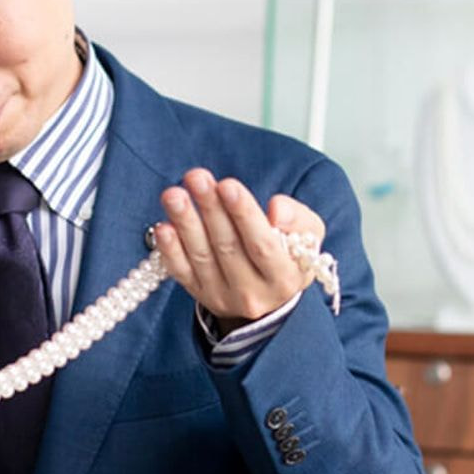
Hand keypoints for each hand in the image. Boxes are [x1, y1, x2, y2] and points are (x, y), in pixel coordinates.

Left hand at [153, 168, 326, 331]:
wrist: (272, 294)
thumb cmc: (289, 254)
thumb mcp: (309, 234)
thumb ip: (297, 218)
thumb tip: (276, 210)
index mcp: (284, 278)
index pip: (262, 245)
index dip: (244, 215)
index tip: (227, 185)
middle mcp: (253, 293)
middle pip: (228, 248)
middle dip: (210, 209)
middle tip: (197, 177)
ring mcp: (224, 296)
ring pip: (201, 257)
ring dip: (185, 223)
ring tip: (174, 194)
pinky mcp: (201, 295)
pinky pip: (182, 273)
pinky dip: (170, 250)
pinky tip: (164, 226)